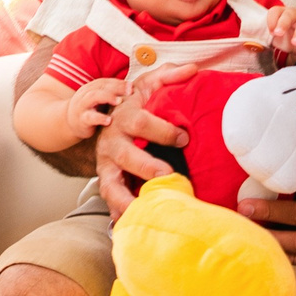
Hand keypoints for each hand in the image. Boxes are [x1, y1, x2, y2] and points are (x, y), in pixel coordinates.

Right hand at [66, 76, 126, 137]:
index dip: (119, 83)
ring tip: (119, 101)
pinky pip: (89, 117)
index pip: (106, 82)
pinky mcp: (81, 120)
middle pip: (101, 86)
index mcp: (92, 88)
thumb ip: (113, 93)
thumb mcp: (100, 99)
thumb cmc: (91, 109)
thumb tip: (134, 89)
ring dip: (107, 97)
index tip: (132, 86)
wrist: (68, 123)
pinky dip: (99, 118)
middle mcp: (87, 94)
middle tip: (130, 91)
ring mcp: (83, 106)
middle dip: (116, 87)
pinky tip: (109, 121)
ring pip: (93, 97)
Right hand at [94, 64, 193, 218]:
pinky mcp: (108, 183)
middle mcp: (112, 143)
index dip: (162, 130)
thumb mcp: (148, 86)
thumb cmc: (134, 104)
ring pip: (111, 185)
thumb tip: (192, 69)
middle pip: (126, 155)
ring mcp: (107, 165)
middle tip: (168, 175)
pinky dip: (118, 215)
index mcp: (124, 117)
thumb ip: (168, 76)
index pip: (141, 123)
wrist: (103, 118)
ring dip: (127, 199)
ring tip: (145, 211)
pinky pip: (110, 202)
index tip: (184, 137)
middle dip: (146, 166)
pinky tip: (130, 227)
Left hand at [263, 4, 295, 60]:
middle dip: (283, 23)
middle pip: (289, 14)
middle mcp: (295, 14)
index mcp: (282, 13)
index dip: (272, 20)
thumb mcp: (277, 37)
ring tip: (295, 43)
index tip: (270, 32)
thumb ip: (267, 38)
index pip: (275, 12)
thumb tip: (252, 46)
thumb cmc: (289, 36)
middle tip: (278, 33)